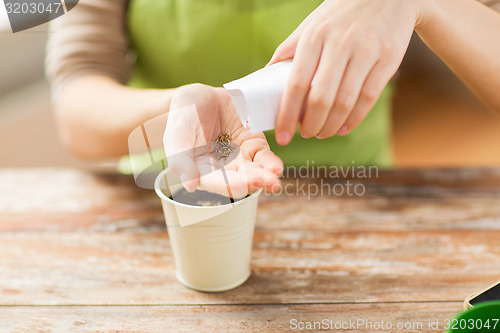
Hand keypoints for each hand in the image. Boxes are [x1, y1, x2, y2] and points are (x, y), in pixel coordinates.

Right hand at [164, 84, 282, 197]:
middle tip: (262, 181)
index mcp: (202, 172)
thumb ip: (180, 159)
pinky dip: (271, 164)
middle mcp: (223, 171)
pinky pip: (265, 158)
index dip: (228, 185)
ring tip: (273, 179)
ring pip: (255, 173)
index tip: (240, 186)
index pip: (215, 183)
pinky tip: (276, 168)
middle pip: (239, 181)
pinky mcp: (254, 146)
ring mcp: (241, 159)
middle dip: (251, 182)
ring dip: (265, 178)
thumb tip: (189, 186)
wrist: (200, 97)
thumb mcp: (176, 135)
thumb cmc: (183, 118)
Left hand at [269, 0, 419, 143]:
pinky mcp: (388, 59)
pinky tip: (344, 127)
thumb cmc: (342, 13)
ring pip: (345, 102)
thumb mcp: (312, 24)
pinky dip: (354, 119)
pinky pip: (369, 98)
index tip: (282, 135)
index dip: (287, 115)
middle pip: (320, 99)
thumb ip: (289, 48)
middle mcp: (339, 45)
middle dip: (310, 125)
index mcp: (314, 37)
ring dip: (330, 126)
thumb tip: (267, 73)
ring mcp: (366, 52)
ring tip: (322, 133)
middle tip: (305, 134)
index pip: (295, 85)